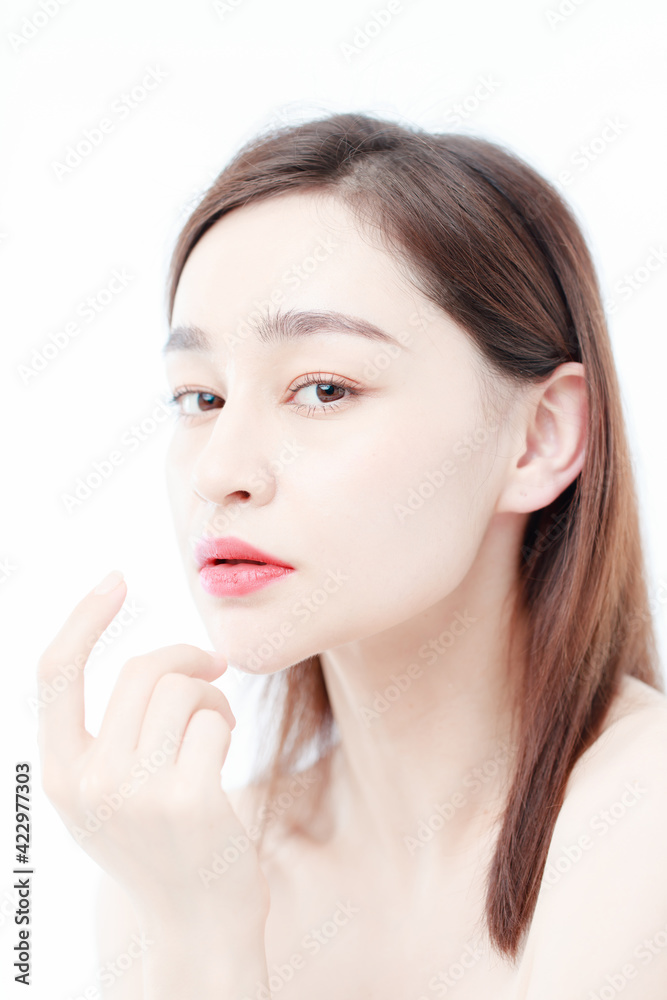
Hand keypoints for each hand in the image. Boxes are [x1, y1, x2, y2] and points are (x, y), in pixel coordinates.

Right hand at [36, 569, 270, 941]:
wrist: (198, 924)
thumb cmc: (163, 843)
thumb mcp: (110, 793)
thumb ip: (108, 734)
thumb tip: (154, 659)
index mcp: (58, 774)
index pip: (54, 672)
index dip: (83, 618)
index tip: (116, 579)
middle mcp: (87, 782)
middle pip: (140, 670)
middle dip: (186, 660)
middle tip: (213, 671)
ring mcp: (135, 793)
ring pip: (182, 689)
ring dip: (211, 698)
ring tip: (214, 730)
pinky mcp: (187, 799)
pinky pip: (213, 718)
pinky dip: (226, 724)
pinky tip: (223, 754)